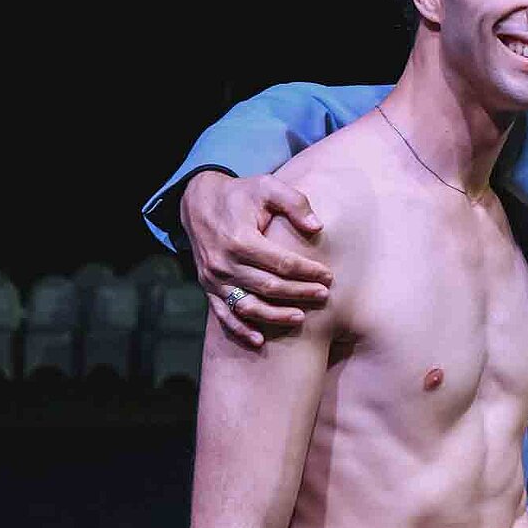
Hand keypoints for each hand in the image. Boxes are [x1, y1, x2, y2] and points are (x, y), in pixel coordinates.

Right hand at [181, 170, 332, 346]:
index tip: (328, 275)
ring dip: (275, 316)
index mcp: (240, 239)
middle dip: (299, 293)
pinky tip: (259, 340)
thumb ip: (294, 202)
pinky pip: (223, 314)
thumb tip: (317, 227)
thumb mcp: (268, 187)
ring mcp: (214, 278)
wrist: (199, 202)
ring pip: (248, 306)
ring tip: (300, 317)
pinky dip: (240, 329)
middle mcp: (224, 263)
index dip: (307, 271)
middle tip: (323, 295)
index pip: (281, 263)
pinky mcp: (208, 287)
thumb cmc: (240, 194)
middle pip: (269, 287)